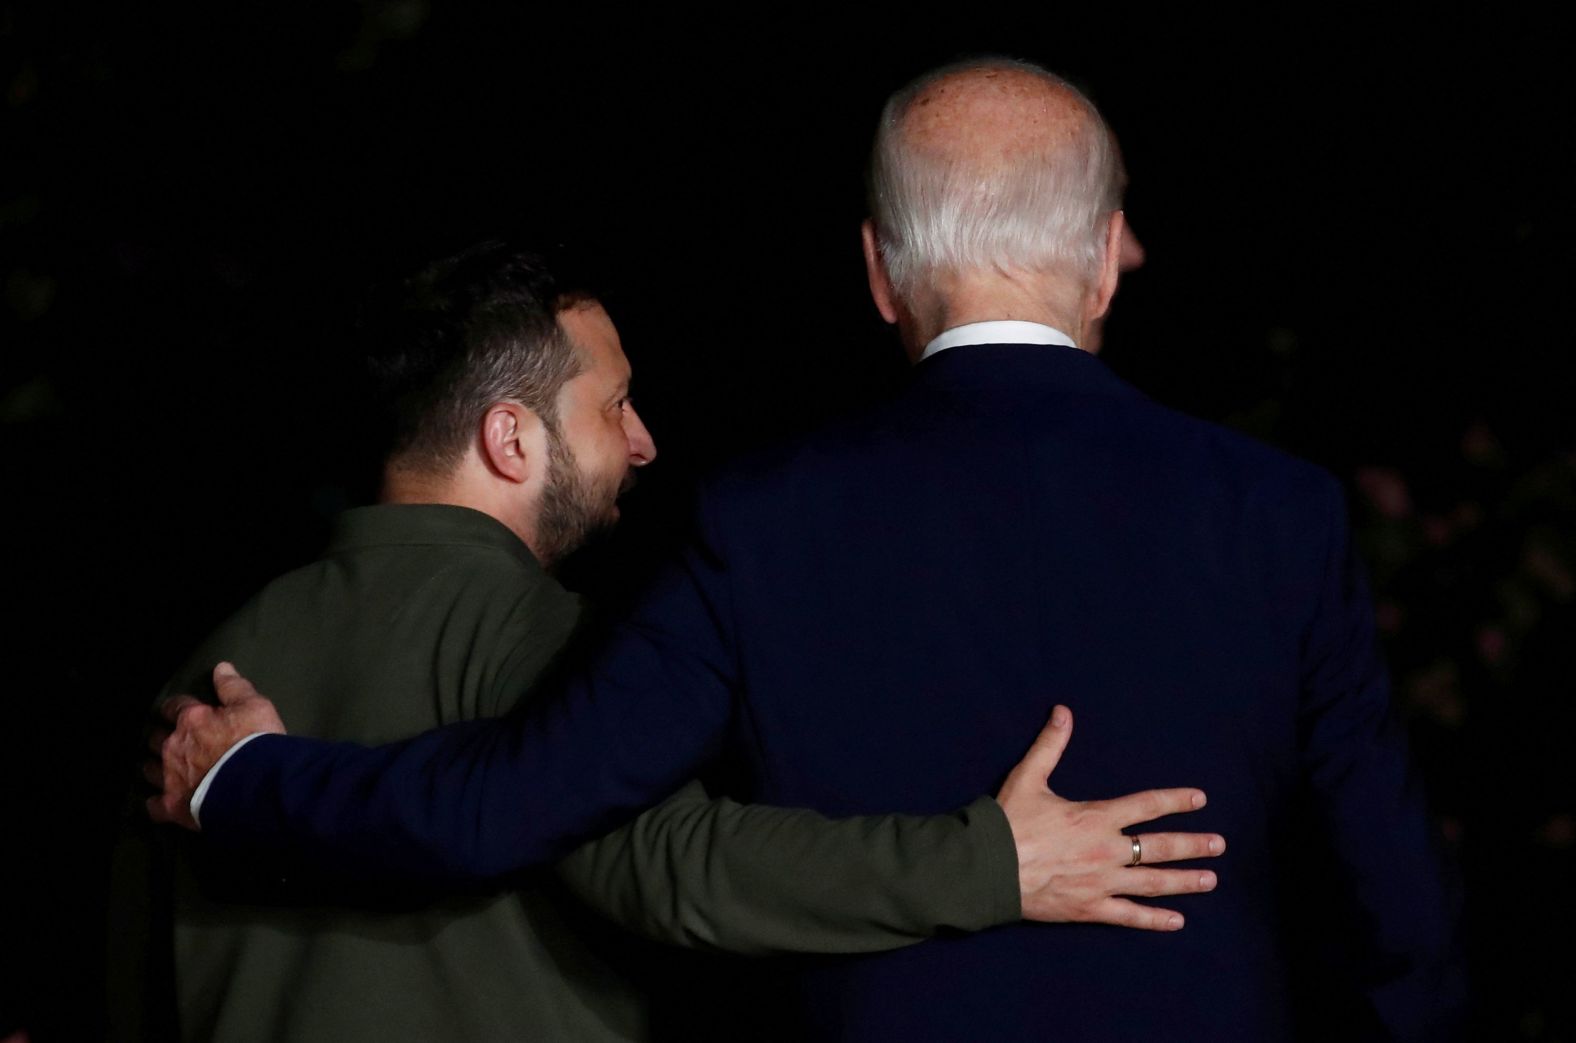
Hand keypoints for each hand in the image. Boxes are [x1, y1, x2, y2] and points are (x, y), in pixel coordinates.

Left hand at [145, 662, 285, 829]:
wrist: (256, 786)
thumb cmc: (256, 743)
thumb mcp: (254, 706)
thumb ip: (234, 687)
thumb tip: (221, 667)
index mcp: (192, 720)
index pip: (174, 707)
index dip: (176, 708)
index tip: (180, 710)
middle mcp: (174, 746)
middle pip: (156, 738)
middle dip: (162, 737)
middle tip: (173, 740)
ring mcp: (170, 777)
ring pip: (150, 769)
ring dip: (156, 766)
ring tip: (164, 769)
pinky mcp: (173, 805)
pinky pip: (154, 805)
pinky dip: (157, 803)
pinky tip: (161, 802)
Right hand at [997, 705, 1224, 930]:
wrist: (987, 867)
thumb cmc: (1008, 822)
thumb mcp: (1029, 777)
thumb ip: (1050, 745)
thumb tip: (1063, 711)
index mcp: (1097, 817)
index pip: (1147, 804)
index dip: (1176, 800)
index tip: (1200, 798)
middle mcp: (1107, 850)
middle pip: (1160, 846)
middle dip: (1193, 845)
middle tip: (1219, 845)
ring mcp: (1102, 882)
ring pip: (1153, 882)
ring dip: (1185, 880)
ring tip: (1210, 879)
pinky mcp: (1090, 908)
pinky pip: (1130, 915)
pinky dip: (1155, 919)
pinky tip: (1177, 921)